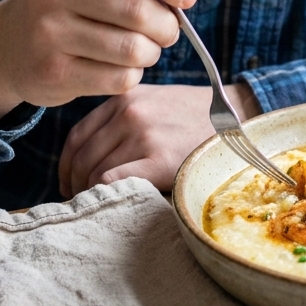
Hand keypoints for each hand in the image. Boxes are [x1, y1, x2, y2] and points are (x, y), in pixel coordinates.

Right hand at [0, 0, 197, 122]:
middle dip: (167, 24)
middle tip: (168, 29)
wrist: (8, 45)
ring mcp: (48, 31)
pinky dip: (132, 74)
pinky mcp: (51, 72)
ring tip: (146, 48)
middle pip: (138, 9)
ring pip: (132, 48)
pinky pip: (118, 78)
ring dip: (152, 52)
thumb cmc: (69, 0)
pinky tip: (122, 67)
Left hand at [57, 82, 261, 195]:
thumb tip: (85, 160)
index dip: (67, 166)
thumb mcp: (155, 103)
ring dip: (90, 196)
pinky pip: (112, 182)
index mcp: (125, 97)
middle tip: (84, 204)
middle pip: (82, 158)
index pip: (77, 136)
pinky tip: (113, 204)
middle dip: (76, 186)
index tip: (71, 184)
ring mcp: (143, 133)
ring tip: (100, 208)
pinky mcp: (158, 157)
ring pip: (94, 173)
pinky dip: (105, 196)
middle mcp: (130, 111)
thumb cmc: (195, 119)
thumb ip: (122, 119)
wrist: (237, 121)